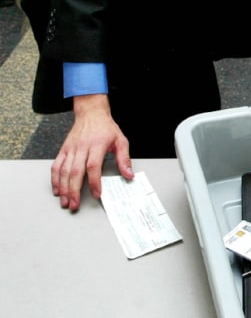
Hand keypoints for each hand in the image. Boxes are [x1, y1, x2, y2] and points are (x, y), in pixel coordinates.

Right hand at [51, 94, 133, 211]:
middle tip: (75, 205)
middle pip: (75, 171)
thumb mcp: (121, 140)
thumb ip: (124, 159)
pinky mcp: (64, 149)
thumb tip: (129, 175)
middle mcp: (82, 147)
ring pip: (64, 171)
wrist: (91, 113)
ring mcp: (71, 149)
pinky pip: (56, 165)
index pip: (93, 166)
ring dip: (64, 188)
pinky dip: (55, 179)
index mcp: (97, 144)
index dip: (94, 181)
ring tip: (65, 202)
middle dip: (74, 191)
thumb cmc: (106, 127)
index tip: (97, 193)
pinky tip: (57, 189)